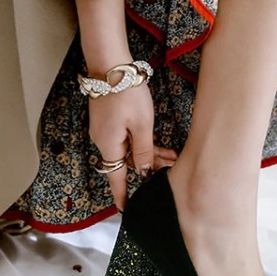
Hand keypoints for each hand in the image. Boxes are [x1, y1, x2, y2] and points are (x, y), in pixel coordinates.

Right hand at [88, 81, 176, 210]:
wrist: (111, 65)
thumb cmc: (127, 94)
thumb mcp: (141, 125)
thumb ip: (143, 150)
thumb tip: (143, 172)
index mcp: (109, 146)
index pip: (116, 178)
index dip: (122, 195)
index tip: (125, 210)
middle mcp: (103, 140)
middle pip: (127, 162)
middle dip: (149, 167)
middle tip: (171, 168)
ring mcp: (105, 129)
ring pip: (129, 148)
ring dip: (149, 153)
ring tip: (172, 155)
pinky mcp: (109, 118)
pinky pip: (126, 137)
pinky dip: (141, 141)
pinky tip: (157, 141)